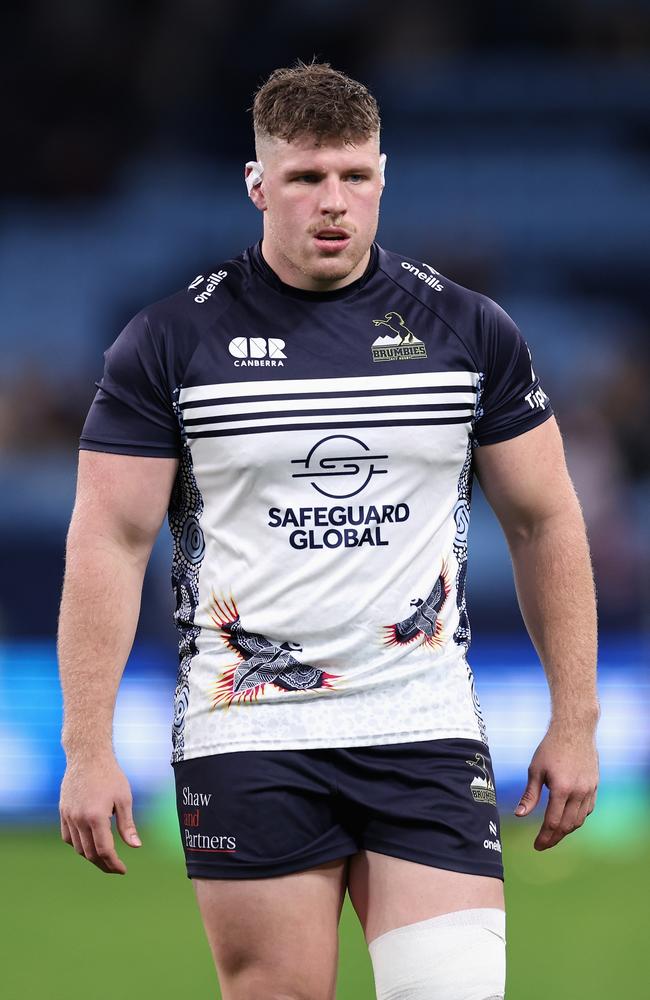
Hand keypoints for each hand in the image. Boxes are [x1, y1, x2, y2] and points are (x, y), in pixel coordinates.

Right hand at [59, 752, 140, 873]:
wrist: (87, 756)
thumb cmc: (110, 775)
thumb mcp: (124, 798)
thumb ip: (127, 825)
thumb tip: (136, 847)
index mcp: (96, 817)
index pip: (104, 850)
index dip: (114, 864)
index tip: (123, 870)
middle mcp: (79, 819)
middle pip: (90, 853)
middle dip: (104, 864)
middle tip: (115, 867)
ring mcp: (68, 816)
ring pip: (78, 847)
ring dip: (91, 856)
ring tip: (105, 857)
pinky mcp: (63, 812)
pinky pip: (68, 837)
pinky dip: (78, 845)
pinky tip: (89, 844)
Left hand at [514, 722, 598, 850]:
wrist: (574, 729)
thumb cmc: (551, 747)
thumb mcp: (535, 770)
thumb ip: (530, 795)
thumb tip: (520, 815)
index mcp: (561, 789)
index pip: (553, 822)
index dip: (544, 837)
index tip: (536, 846)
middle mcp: (578, 792)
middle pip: (567, 825)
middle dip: (554, 838)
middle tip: (543, 844)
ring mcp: (589, 790)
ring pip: (579, 820)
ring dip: (566, 830)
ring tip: (553, 834)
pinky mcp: (595, 786)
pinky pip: (588, 810)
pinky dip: (578, 818)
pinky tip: (568, 819)